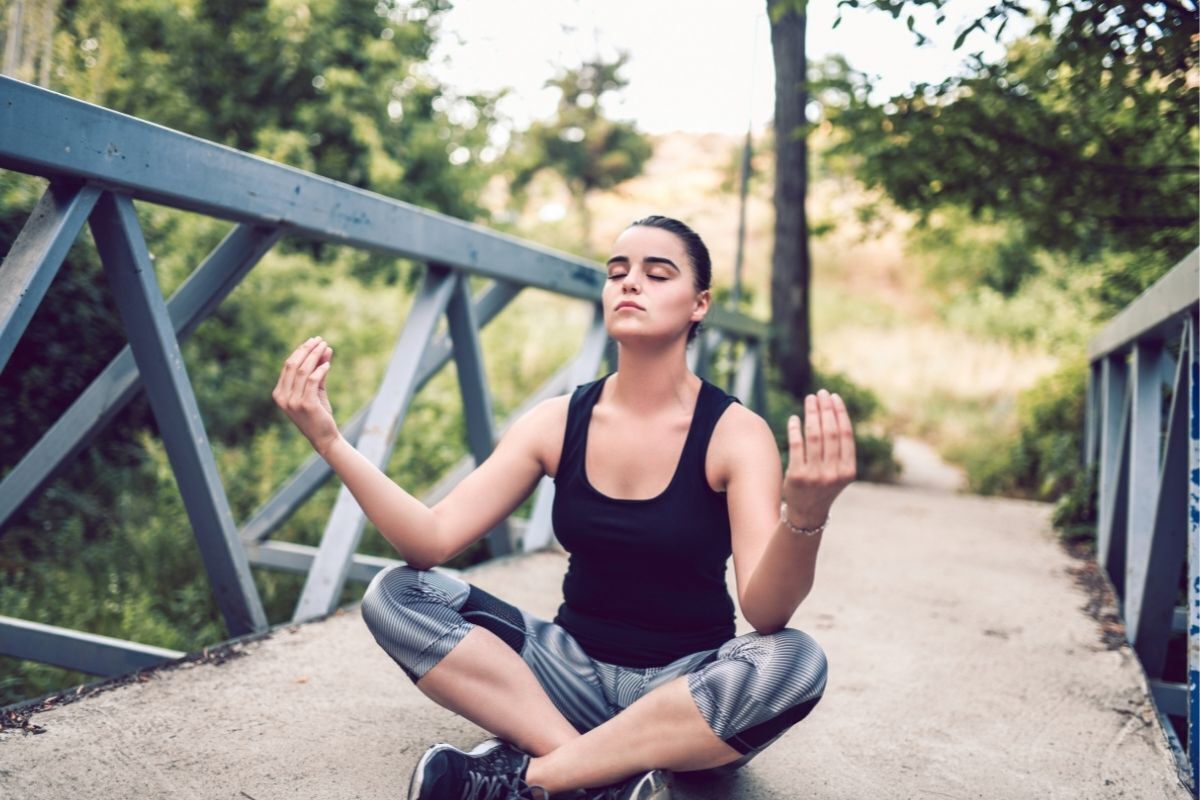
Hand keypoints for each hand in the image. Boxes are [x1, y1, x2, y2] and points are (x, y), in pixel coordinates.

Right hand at [273, 337, 338, 454]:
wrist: (324, 437)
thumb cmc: (319, 413)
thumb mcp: (316, 390)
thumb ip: (319, 370)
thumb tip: (325, 348)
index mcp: (279, 393)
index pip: (288, 366)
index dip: (301, 351)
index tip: (313, 341)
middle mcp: (282, 397)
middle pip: (293, 365)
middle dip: (307, 350)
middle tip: (320, 339)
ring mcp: (292, 402)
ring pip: (302, 371)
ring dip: (315, 356)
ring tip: (325, 346)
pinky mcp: (306, 405)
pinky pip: (312, 381)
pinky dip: (320, 370)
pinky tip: (327, 364)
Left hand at [783, 389, 856, 525]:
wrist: (807, 513)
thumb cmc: (824, 486)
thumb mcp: (839, 472)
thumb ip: (840, 449)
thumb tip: (833, 411)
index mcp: (848, 470)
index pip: (846, 434)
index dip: (840, 413)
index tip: (834, 397)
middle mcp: (834, 473)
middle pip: (830, 432)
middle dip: (825, 408)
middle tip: (820, 393)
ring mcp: (815, 475)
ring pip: (814, 435)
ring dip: (811, 413)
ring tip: (809, 400)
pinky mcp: (797, 476)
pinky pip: (796, 445)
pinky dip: (795, 428)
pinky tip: (795, 418)